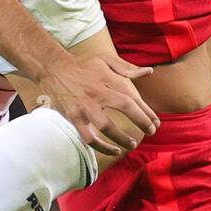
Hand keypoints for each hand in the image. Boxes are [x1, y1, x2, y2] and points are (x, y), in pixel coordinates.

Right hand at [38, 53, 158, 157]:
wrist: (54, 69)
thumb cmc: (84, 66)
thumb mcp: (105, 60)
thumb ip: (127, 68)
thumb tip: (149, 72)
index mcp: (107, 78)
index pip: (131, 95)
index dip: (145, 111)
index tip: (156, 122)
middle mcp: (97, 92)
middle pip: (124, 106)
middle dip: (141, 121)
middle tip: (151, 131)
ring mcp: (84, 106)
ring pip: (105, 126)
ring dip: (121, 138)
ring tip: (132, 144)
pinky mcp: (73, 118)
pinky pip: (88, 138)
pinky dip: (102, 147)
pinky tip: (114, 150)